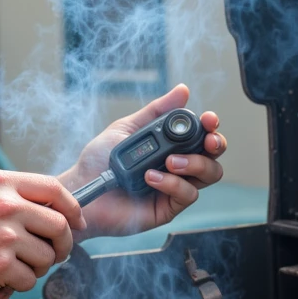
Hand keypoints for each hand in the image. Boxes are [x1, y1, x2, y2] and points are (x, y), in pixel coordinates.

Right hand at [0, 169, 85, 298]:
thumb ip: (6, 196)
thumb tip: (43, 210)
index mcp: (0, 183)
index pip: (54, 189)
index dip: (72, 208)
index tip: (75, 222)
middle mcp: (6, 205)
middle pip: (59, 226)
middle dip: (62, 246)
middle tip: (53, 255)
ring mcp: (5, 235)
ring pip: (46, 257)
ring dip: (36, 268)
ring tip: (14, 269)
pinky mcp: (0, 264)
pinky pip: (28, 279)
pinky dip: (17, 286)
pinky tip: (0, 282)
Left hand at [59, 84, 225, 236]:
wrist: (81, 187)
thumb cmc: (99, 159)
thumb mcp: (126, 128)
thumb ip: (156, 111)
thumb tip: (183, 91)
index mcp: (170, 145)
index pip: (201, 134)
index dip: (211, 126)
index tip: (209, 119)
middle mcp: (177, 166)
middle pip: (213, 155)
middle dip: (215, 144)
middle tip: (206, 141)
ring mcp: (174, 187)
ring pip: (208, 175)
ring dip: (195, 163)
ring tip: (170, 161)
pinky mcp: (168, 208)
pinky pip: (187, 195)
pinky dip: (172, 183)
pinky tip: (150, 177)